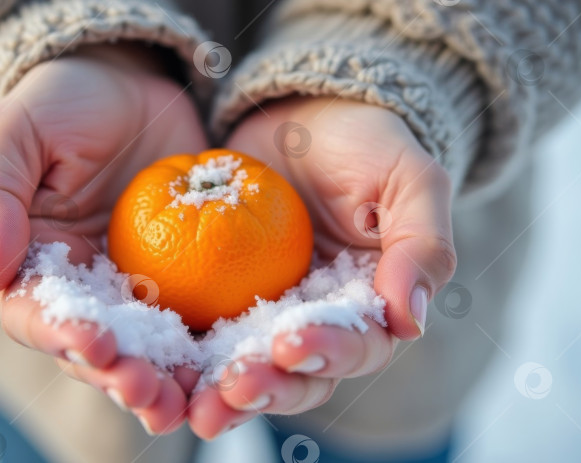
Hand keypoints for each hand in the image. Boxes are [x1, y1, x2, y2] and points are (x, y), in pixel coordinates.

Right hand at [0, 43, 208, 433]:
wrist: (130, 87)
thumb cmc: (62, 104)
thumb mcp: (14, 133)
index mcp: (32, 266)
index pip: (36, 314)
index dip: (60, 334)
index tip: (93, 344)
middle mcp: (82, 293)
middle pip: (94, 351)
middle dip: (119, 376)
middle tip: (148, 393)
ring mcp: (135, 292)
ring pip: (146, 351)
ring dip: (164, 383)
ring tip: (187, 402)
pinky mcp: (185, 282)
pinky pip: (195, 322)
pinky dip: (209, 350)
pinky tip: (229, 368)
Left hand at [188, 97, 455, 437]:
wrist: (300, 117)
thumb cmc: (364, 144)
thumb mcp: (408, 179)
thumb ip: (421, 245)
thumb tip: (411, 321)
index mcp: (371, 308)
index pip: (358, 345)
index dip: (330, 350)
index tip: (293, 342)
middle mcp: (319, 324)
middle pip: (300, 375)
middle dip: (270, 387)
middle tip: (235, 386)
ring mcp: (267, 317)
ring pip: (249, 369)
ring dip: (225, 392)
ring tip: (197, 404)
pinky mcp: (220, 303)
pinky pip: (202, 336)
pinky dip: (184, 358)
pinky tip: (160, 368)